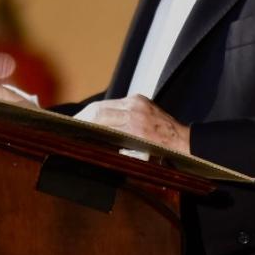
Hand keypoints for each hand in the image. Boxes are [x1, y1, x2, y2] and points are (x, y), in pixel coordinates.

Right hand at [76, 95, 191, 154]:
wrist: (183, 142)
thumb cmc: (162, 155)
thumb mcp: (137, 156)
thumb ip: (116, 146)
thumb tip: (93, 144)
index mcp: (134, 127)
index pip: (99, 117)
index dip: (82, 122)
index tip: (71, 128)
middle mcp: (135, 110)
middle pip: (99, 108)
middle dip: (82, 116)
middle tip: (71, 124)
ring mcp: (137, 102)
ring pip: (106, 104)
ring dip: (92, 113)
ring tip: (81, 121)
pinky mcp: (140, 98)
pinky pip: (117, 103)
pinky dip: (106, 110)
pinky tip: (98, 117)